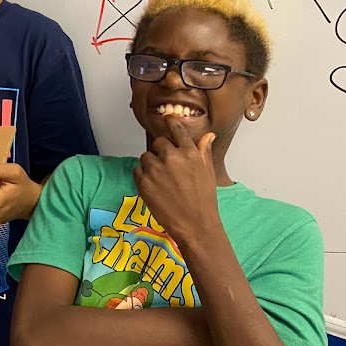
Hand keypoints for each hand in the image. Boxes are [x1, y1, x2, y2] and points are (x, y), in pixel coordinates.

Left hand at [132, 116, 220, 247]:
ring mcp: (155, 169)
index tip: (167, 120)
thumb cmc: (204, 200)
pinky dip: (142, 177)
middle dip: (161, 151)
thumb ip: (204, 151)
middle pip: (158, 143)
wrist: (195, 225)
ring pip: (146, 157)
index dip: (171, 123)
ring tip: (162, 180)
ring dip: (151, 164)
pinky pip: (137, 171)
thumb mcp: (208, 173)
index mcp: (189, 153)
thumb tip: (208, 135)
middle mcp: (171, 157)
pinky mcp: (143, 182)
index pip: (176, 129)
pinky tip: (154, 187)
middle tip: (167, 167)